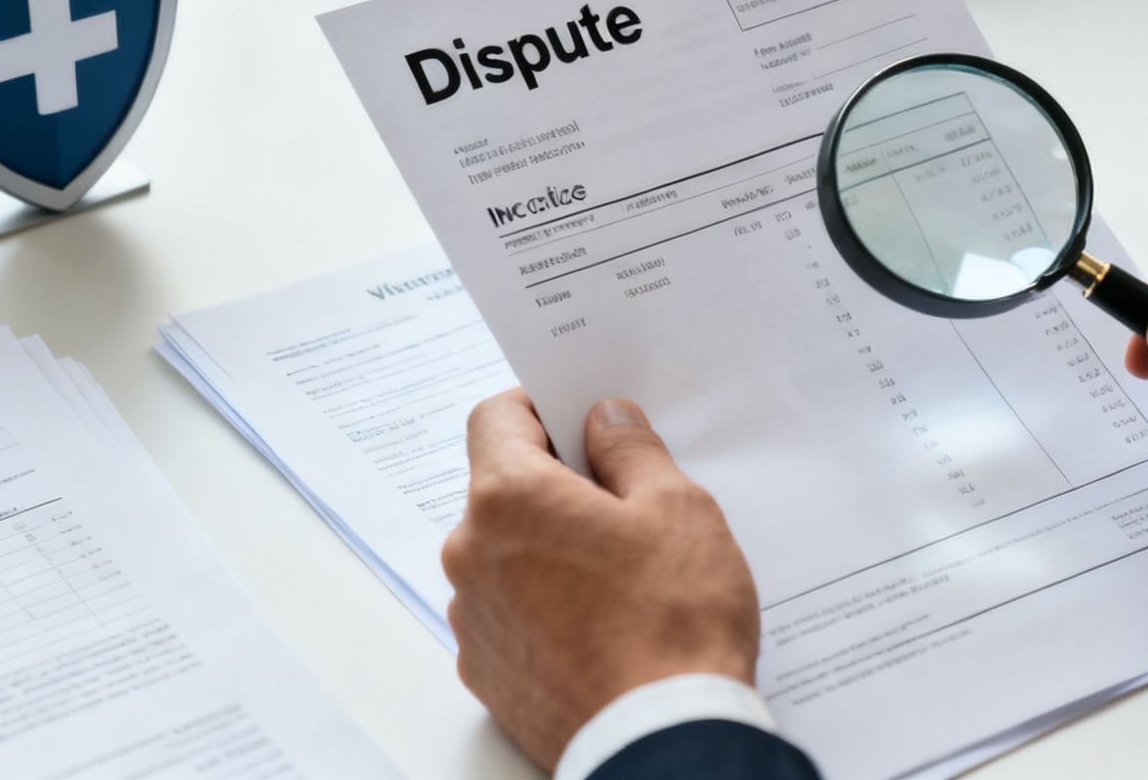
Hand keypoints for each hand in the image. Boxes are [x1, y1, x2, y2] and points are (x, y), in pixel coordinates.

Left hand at [442, 389, 760, 768]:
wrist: (662, 739)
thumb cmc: (673, 622)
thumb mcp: (677, 508)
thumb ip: (631, 451)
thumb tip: (606, 422)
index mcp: (508, 499)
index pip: (496, 418)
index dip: (540, 408)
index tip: (578, 419)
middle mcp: (471, 555)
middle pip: (502, 489)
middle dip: (556, 486)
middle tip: (623, 504)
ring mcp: (473, 618)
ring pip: (505, 553)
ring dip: (548, 548)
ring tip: (620, 576)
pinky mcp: (486, 672)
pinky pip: (509, 612)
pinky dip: (544, 605)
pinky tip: (601, 623)